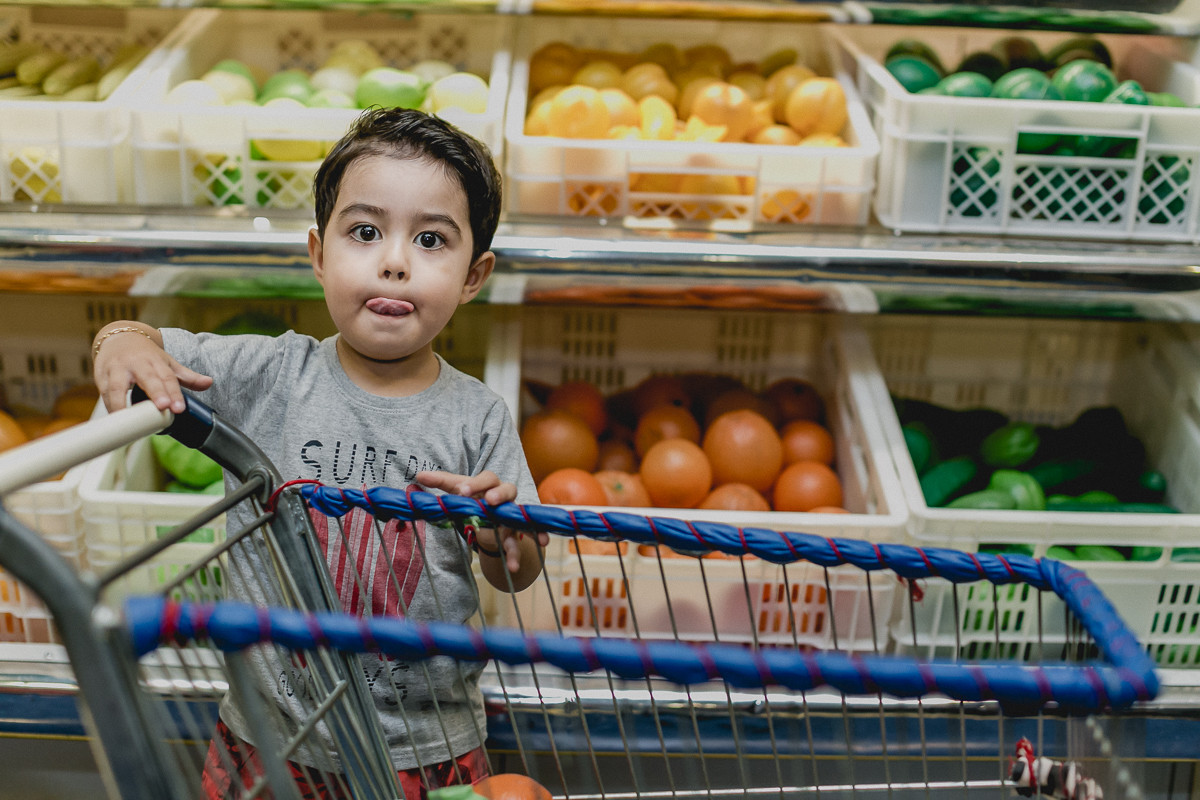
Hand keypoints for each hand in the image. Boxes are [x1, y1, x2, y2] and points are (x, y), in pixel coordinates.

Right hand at [94, 327, 212, 413]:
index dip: (174, 393)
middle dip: (156, 392)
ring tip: (130, 422)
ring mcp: (116, 369)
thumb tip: (209, 383)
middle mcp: (136, 364)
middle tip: (164, 407)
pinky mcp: (100, 376)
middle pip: (146, 378)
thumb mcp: (167, 363)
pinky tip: (115, 420)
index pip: (168, 377)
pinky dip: (108, 406)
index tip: (179, 408)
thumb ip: (187, 376)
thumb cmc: (145, 355)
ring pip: (117, 386)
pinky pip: (103, 393)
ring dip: (123, 404)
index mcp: (155, 361)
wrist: (119, 337)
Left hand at [415, 470, 549, 573]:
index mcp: (490, 484)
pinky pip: (516, 545)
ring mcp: (511, 516)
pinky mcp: (512, 535)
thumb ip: (441, 482)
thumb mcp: (458, 490)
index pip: (487, 478)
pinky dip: (516, 556)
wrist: (488, 516)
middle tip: (489, 500)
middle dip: (500, 495)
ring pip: (519, 516)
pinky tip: (512, 567)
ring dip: (519, 521)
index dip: (477, 484)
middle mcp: (505, 497)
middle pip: (509, 490)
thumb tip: (420, 475)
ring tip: (514, 530)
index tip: (463, 490)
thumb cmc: (473, 497)